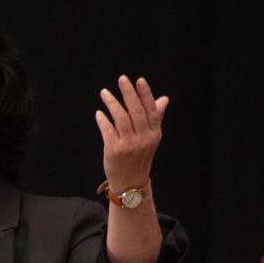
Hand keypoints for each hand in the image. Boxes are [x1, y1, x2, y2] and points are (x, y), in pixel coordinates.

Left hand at [95, 75, 167, 191]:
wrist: (131, 183)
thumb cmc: (140, 157)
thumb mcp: (151, 139)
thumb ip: (155, 118)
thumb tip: (164, 98)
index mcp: (154, 133)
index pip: (151, 110)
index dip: (145, 94)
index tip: (139, 80)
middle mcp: (144, 139)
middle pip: (136, 111)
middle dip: (128, 93)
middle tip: (122, 79)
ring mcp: (129, 145)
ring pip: (121, 118)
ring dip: (112, 103)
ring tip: (104, 93)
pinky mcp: (114, 151)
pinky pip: (107, 130)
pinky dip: (103, 120)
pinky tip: (99, 113)